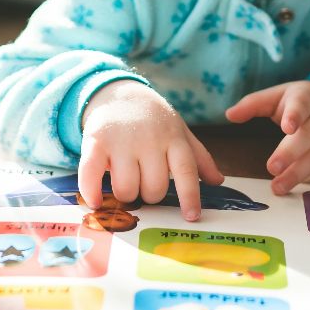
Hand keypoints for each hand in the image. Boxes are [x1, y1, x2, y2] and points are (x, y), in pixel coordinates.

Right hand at [79, 80, 223, 221]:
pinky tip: (95, 201)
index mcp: (173, 139)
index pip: (185, 170)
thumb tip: (218, 181)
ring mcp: (121, 141)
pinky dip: (92, 192)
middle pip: (153, 188)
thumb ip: (199, 157)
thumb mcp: (179, 131)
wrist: (118, 93)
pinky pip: (91, 173)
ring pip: (126, 188)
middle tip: (144, 183)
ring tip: (125, 182)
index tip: (192, 216)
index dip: (190, 196)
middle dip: (150, 195)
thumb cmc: (153, 119)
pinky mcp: (95, 142)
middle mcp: (149, 140)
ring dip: (126, 194)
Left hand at [225, 81, 309, 194]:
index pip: (302, 104)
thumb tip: (229, 115)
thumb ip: (254, 104)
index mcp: (307, 97)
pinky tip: (292, 186)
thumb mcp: (280, 96)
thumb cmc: (302, 103)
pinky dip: (308, 179)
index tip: (287, 127)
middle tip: (272, 167)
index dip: (295, 115)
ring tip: (277, 187)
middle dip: (291, 152)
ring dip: (297, 173)